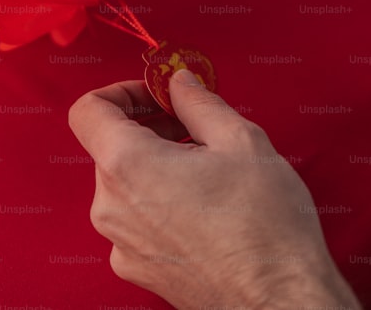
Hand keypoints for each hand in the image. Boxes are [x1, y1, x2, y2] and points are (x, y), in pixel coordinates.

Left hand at [68, 70, 361, 309]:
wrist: (282, 302)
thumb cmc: (266, 226)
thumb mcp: (241, 141)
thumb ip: (198, 102)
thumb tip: (179, 83)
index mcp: (127, 165)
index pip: (88, 111)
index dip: (121, 93)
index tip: (156, 96)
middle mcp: (111, 206)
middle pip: (110, 148)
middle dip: (149, 129)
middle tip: (195, 129)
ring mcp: (120, 243)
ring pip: (124, 185)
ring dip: (156, 166)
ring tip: (207, 171)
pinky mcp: (136, 269)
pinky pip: (135, 221)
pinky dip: (159, 204)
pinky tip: (202, 209)